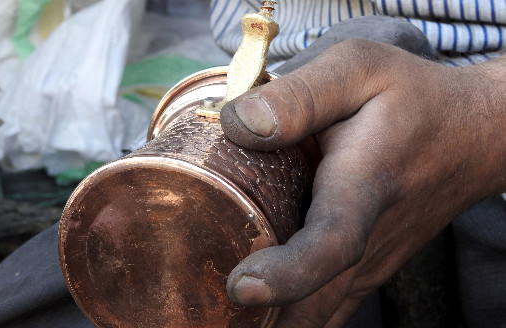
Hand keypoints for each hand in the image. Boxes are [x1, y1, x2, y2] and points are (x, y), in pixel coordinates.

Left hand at [220, 39, 505, 326]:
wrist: (472, 135)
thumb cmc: (411, 98)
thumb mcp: (358, 70)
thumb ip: (299, 95)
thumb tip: (237, 125)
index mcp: (363, 187)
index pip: (331, 243)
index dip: (288, 273)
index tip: (241, 287)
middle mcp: (368, 242)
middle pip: (314, 306)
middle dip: (259, 320)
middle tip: (200, 312)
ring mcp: (368, 266)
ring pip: (315, 318)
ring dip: (268, 323)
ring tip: (213, 311)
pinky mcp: (363, 273)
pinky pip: (321, 312)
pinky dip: (285, 318)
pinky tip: (249, 309)